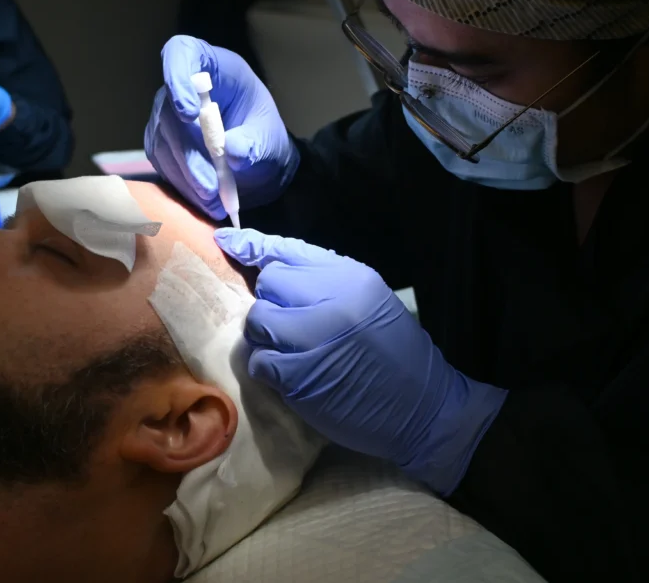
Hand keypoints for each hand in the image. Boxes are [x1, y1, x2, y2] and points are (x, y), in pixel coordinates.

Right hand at [145, 35, 299, 219]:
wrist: (257, 160)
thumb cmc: (263, 135)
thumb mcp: (270, 138)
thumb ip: (255, 143)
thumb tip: (232, 152)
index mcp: (212, 67)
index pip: (181, 53)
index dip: (177, 78)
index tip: (190, 113)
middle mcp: (181, 87)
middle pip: (167, 110)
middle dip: (188, 152)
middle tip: (210, 185)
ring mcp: (166, 116)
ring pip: (162, 142)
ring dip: (185, 175)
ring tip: (212, 200)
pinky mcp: (161, 144)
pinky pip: (162, 163)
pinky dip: (181, 184)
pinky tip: (203, 199)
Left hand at [214, 228, 507, 494]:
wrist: (422, 408)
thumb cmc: (395, 353)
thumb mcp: (370, 300)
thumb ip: (324, 281)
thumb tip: (269, 266)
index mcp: (350, 277)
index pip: (288, 251)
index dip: (252, 245)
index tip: (226, 241)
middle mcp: (330, 301)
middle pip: (268, 284)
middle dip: (271, 302)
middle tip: (291, 324)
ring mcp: (312, 339)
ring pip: (257, 321)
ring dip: (266, 336)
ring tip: (291, 350)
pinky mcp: (299, 377)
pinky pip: (259, 360)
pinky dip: (268, 368)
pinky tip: (292, 374)